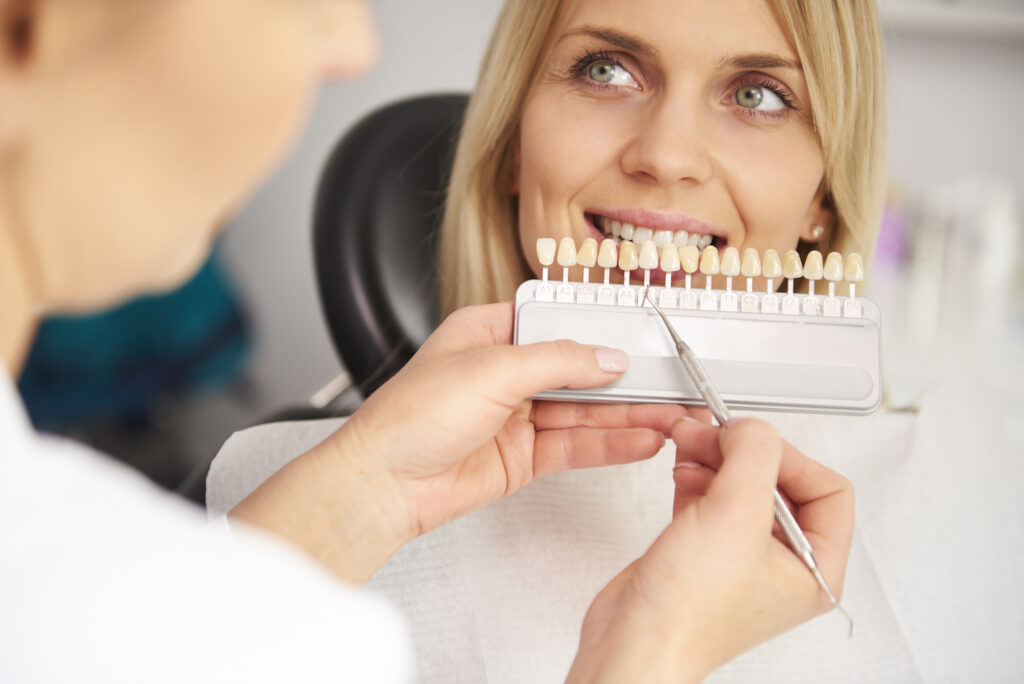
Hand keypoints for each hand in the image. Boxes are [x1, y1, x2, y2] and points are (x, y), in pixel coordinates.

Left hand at [232, 303, 700, 581]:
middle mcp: (505, 371)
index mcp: (490, 332)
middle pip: (578, 370)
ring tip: (671, 415)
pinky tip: (641, 440)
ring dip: (627, 414)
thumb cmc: (409, 417)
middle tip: (670, 381)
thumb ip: (557, 361)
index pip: (559, 323)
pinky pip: (575, 445)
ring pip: (584, 411)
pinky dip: (609, 444)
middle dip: (624, 378)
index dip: (601, 330)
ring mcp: (516, 415)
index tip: (642, 336)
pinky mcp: (523, 456)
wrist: (384, 484)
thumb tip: (606, 357)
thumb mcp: (491, 369)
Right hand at [568, 418, 853, 682]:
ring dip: (716, 458)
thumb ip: (753, 456)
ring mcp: (742, 559)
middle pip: (779, 482)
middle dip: (743, 452)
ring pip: (741, 487)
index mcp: (815, 569)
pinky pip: (711, 499)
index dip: (789, 456)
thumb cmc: (688, 614)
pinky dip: (697, 476)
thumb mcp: (734, 516)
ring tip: (691, 443)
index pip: (827, 489)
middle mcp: (783, 565)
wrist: (634, 642)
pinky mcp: (704, 553)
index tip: (750, 441)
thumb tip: (752, 428)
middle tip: (713, 433)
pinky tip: (681, 466)